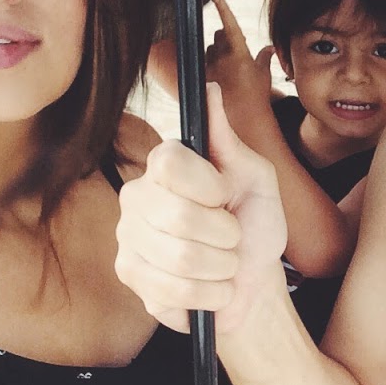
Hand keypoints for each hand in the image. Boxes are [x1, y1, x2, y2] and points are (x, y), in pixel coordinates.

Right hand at [115, 83, 288, 333]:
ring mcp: (128, 238)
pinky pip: (174, 290)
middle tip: (232, 237)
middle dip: (225, 235)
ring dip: (222, 267)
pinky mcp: (132, 279)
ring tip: (225, 263)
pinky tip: (212, 287)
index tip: (226, 196)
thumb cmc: (255, 225)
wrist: (253, 282)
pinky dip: (211, 294)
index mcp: (166, 165)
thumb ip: (229, 141)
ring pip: (180, 258)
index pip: (169, 162)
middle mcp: (137, 196)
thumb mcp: (256, 180)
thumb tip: (209, 90)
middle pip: (177, 215)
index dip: (209, 186)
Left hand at [205, 0, 275, 141]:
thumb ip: (265, 58)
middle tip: (235, 48)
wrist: (244, 117)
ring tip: (229, 66)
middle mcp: (222, 57)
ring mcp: (210, 66)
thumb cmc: (258, 95)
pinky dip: (212, 65)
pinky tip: (221, 76)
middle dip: (225, 37)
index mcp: (238, 52)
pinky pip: (205, 63)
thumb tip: (269, 48)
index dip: (223, 8)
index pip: (229, 24)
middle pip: (219, 34)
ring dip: (217, 51)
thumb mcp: (263, 75)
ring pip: (210, 48)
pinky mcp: (203, 76)